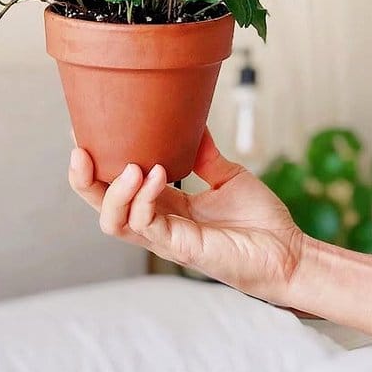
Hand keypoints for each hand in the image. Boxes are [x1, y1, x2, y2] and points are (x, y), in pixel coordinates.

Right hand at [68, 129, 306, 307]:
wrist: (290, 253)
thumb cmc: (260, 222)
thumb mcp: (227, 175)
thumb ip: (204, 153)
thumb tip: (192, 118)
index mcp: (164, 205)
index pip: (115, 186)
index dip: (95, 163)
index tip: (84, 130)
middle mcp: (157, 223)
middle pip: (102, 207)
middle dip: (83, 181)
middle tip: (81, 148)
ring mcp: (166, 239)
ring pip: (114, 221)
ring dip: (113, 191)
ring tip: (129, 164)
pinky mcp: (181, 249)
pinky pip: (147, 225)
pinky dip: (145, 198)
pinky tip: (157, 174)